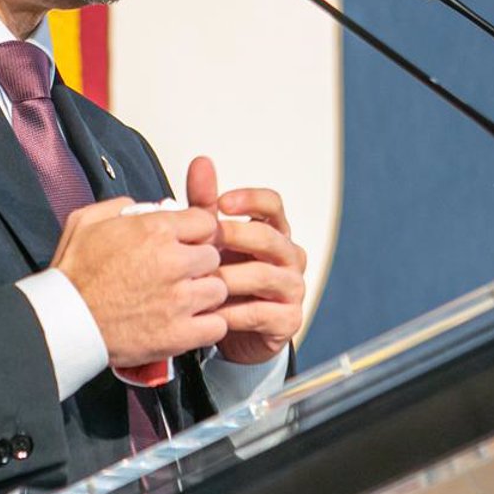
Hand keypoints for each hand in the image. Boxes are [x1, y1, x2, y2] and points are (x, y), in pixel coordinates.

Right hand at [50, 197, 229, 367]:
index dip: (195, 233)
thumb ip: (120, 206)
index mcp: (154, 231)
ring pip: (218, 289)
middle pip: (213, 256)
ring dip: (204, 294)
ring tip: (184, 300)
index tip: (187, 243)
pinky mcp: (179, 334)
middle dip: (199, 263)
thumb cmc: (72, 277)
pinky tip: (190, 323)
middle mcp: (172, 262)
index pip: (205, 222)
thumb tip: (142, 207)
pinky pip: (216, 326)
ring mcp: (178, 300)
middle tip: (180, 273)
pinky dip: (206, 326)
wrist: (63, 323)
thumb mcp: (86, 221)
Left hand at [186, 157, 307, 365]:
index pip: (272, 204)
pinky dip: (231, 311)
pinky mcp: (288, 320)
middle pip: (269, 237)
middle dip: (235, 237)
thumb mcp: (212, 241)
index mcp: (275, 231)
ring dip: (229, 277)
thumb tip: (201, 162)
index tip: (221, 202)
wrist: (231, 331)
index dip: (249, 199)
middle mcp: (289, 257)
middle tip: (206, 240)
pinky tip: (209, 311)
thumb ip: (205, 204)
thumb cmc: (226, 277)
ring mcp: (292, 288)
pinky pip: (259, 313)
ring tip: (201, 280)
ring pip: (264, 275)